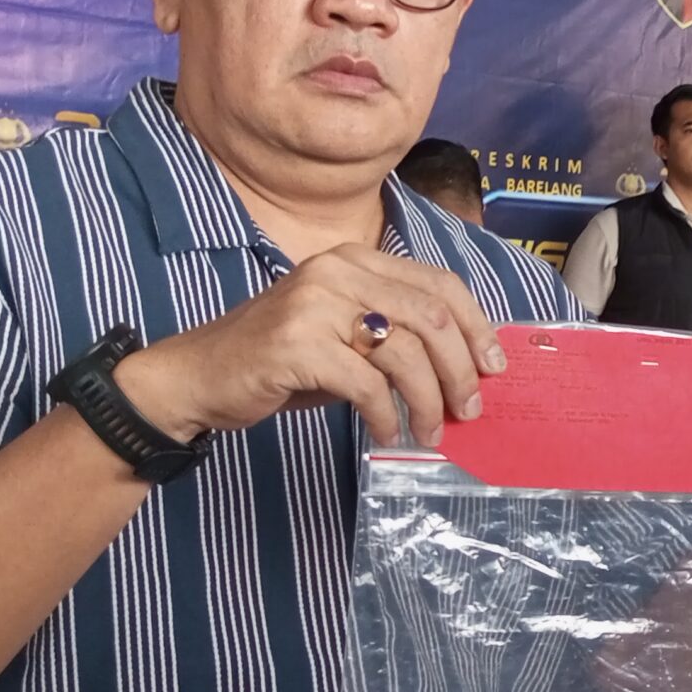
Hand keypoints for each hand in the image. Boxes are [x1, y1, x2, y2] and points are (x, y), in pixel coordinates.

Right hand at [117, 245, 504, 447]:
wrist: (197, 376)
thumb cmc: (282, 361)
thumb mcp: (345, 335)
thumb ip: (397, 336)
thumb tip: (465, 368)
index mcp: (355, 259)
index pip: (440, 283)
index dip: (477, 326)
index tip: (494, 367)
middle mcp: (337, 271)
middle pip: (432, 316)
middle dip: (460, 370)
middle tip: (469, 410)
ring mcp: (314, 304)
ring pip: (405, 352)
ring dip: (428, 401)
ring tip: (430, 432)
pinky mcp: (296, 344)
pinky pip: (366, 384)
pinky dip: (387, 414)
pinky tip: (388, 432)